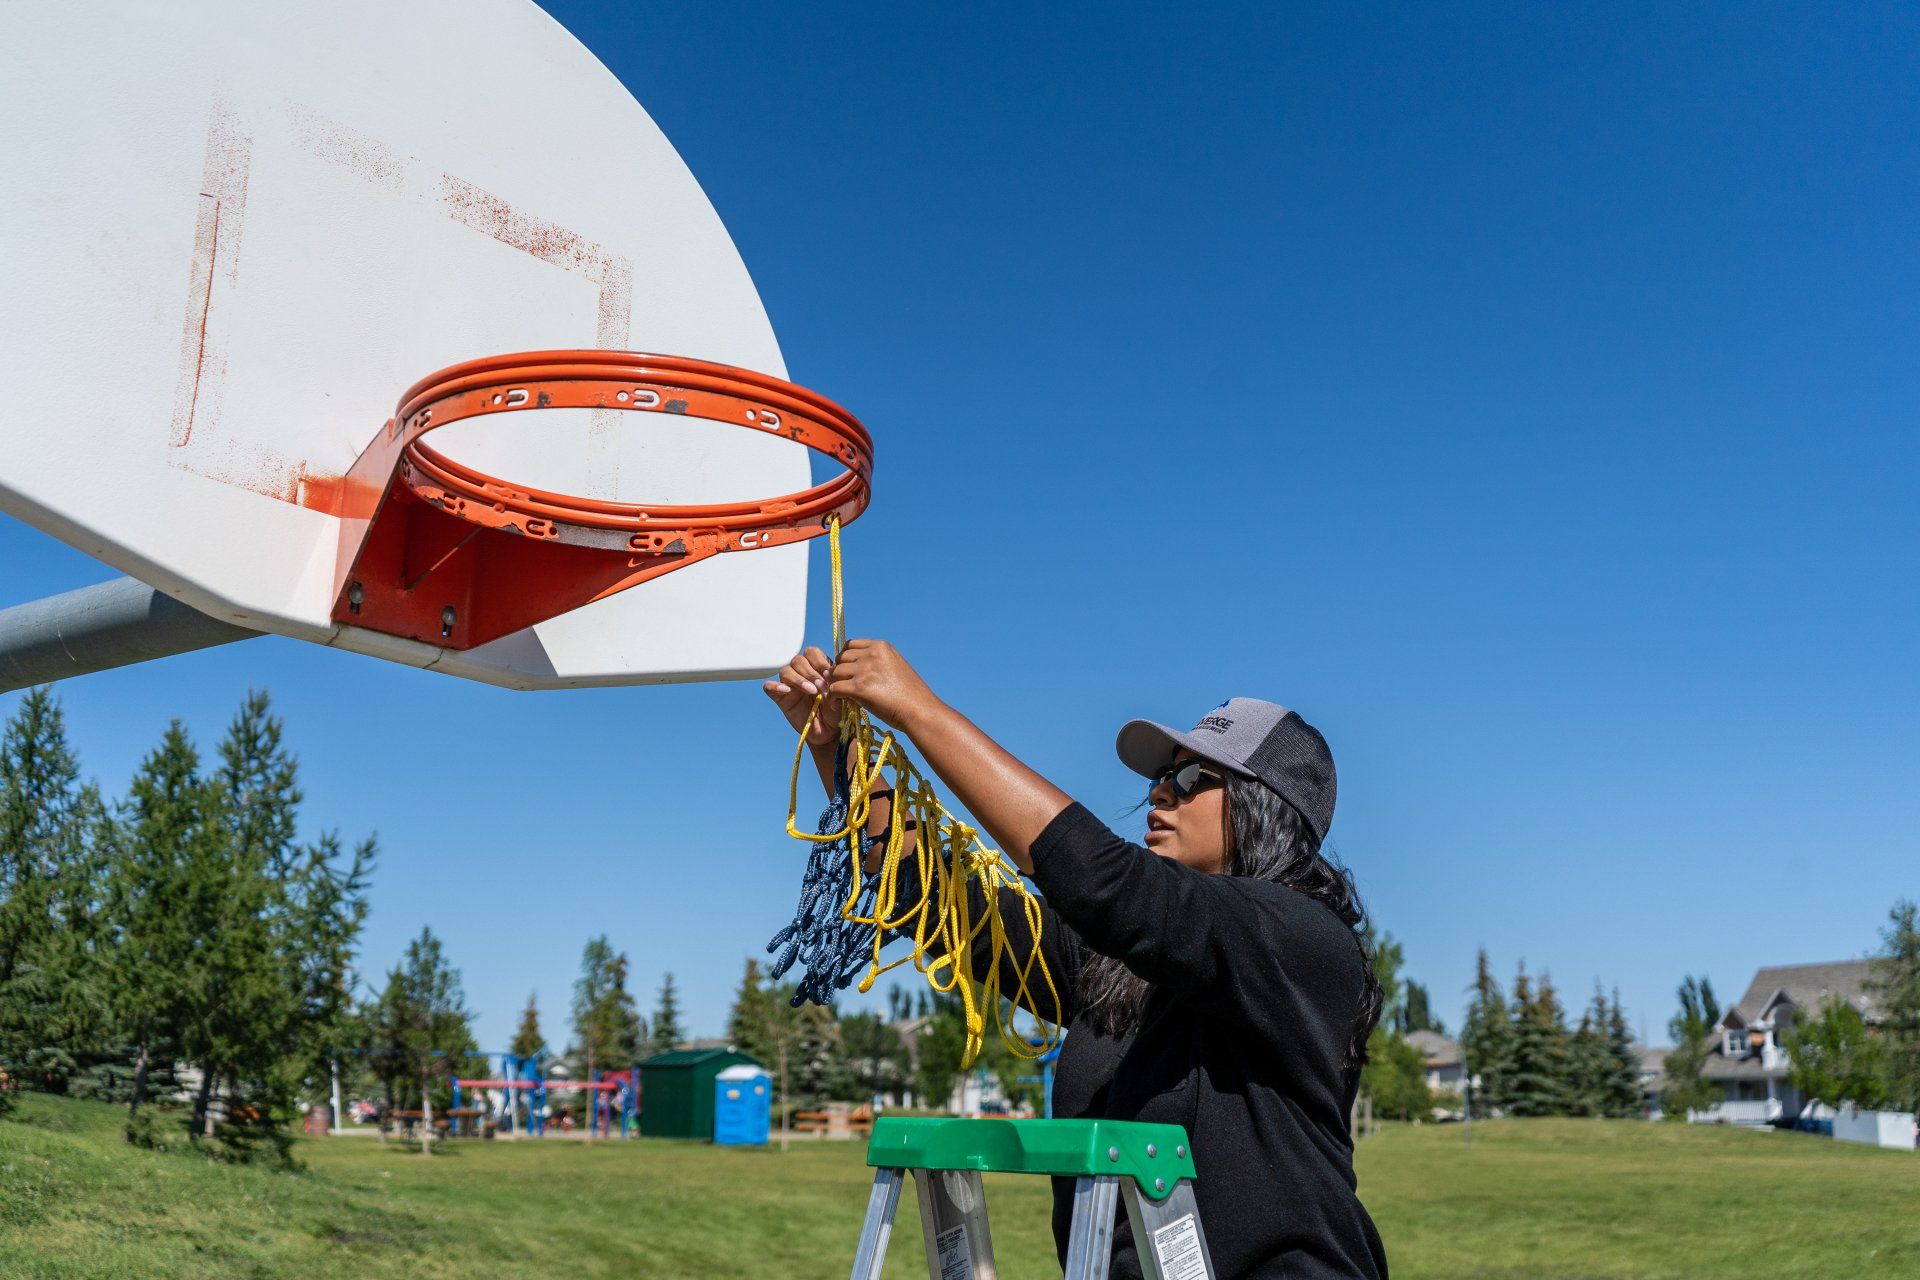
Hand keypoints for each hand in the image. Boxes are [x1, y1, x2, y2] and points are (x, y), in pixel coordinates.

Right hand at [763, 646, 841, 747]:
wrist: (828, 732)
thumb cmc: (836, 712)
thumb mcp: (840, 697)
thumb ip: (835, 685)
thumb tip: (828, 676)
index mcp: (816, 668)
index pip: (812, 653)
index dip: (819, 661)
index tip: (828, 675)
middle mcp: (802, 674)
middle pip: (798, 660)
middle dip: (810, 672)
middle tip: (821, 686)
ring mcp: (789, 685)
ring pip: (785, 671)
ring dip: (798, 679)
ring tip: (811, 691)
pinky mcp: (780, 698)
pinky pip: (769, 687)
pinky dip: (775, 686)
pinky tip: (787, 691)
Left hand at [825, 639, 942, 734]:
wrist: (919, 710)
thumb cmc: (911, 694)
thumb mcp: (896, 667)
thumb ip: (877, 662)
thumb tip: (857, 668)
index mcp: (881, 647)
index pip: (850, 644)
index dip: (844, 657)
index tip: (846, 669)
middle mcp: (872, 654)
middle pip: (840, 658)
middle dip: (838, 670)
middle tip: (840, 683)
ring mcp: (865, 670)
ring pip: (835, 673)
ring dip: (834, 683)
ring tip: (838, 694)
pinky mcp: (859, 688)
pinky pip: (835, 689)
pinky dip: (832, 696)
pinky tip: (835, 702)